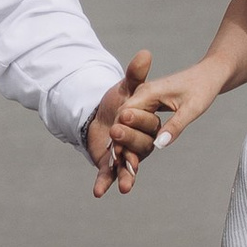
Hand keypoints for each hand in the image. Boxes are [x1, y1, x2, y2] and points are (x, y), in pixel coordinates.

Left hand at [88, 50, 156, 196]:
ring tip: (125, 185)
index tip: (124, 112)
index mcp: (149, 124)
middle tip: (115, 130)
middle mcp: (142, 143)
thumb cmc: (117, 100)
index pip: (148, 124)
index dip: (138, 119)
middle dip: (128, 140)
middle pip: (140, 146)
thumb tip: (145, 53)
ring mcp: (127, 155)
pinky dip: (104, 182)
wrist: (98, 115)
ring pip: (129, 164)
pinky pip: (110, 175)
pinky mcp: (112, 164)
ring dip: (126, 174)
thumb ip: (135, 75)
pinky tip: (98, 192)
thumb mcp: (125, 87)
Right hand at [115, 59, 225, 156]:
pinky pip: (137, 120)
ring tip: (120, 162)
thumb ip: (175, 126)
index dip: (120, 135)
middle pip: (123, 118)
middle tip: (116, 163)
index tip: (118, 156)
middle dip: (119, 139)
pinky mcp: (150, 104)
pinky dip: (133, 133)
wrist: (209, 74)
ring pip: (128, 120)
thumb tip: (158, 145)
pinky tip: (131, 150)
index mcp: (148, 92)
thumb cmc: (202, 88)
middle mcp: (143, 93)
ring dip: (125, 138)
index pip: (125, 114)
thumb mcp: (192, 108)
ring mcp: (145, 98)